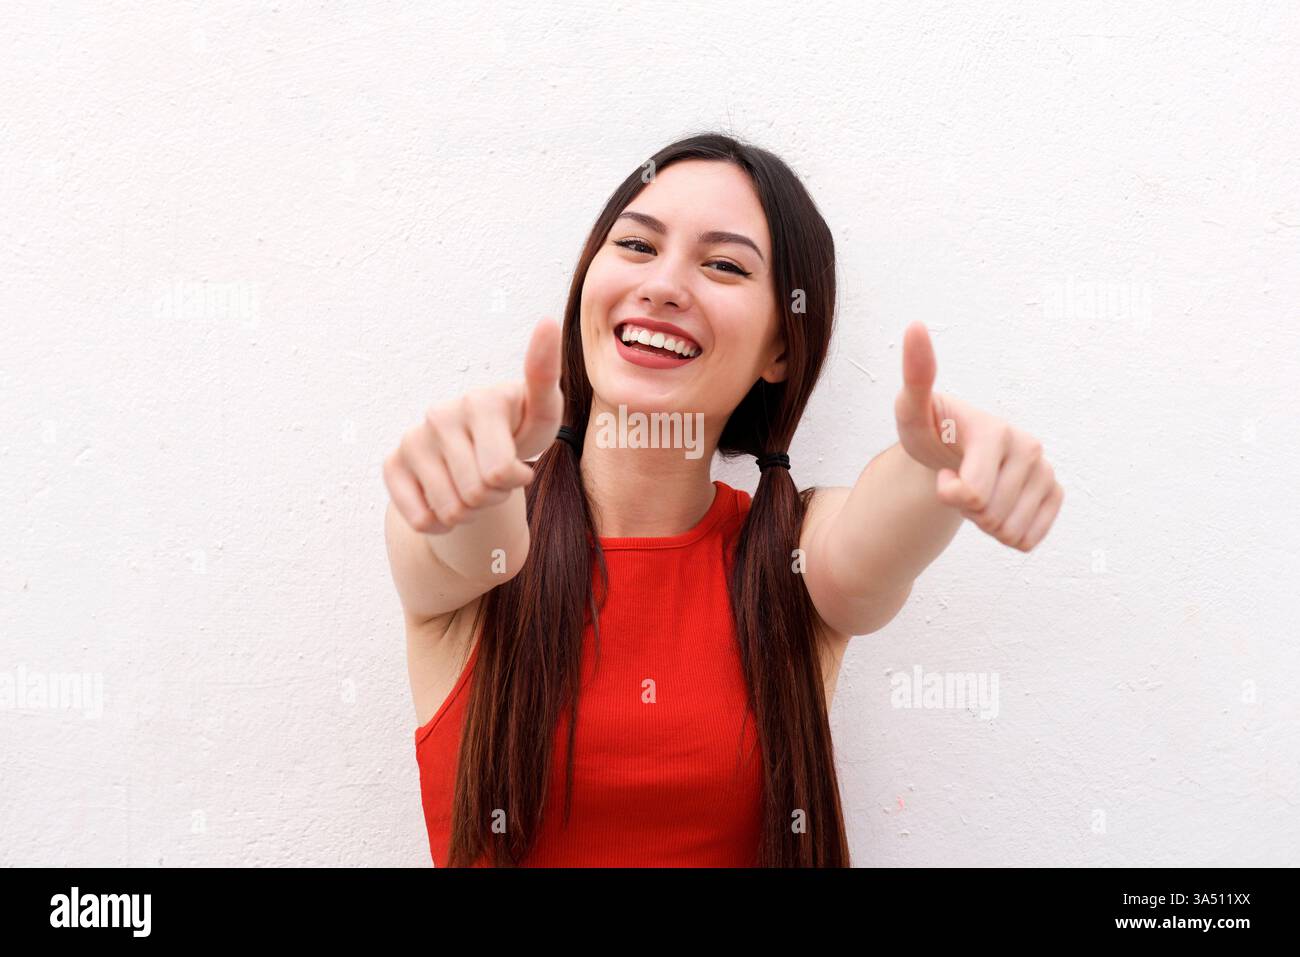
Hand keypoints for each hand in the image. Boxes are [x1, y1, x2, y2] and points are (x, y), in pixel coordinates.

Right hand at [383, 317, 564, 534]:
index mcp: (479, 402)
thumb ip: (545, 375)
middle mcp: (439, 415)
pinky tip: (450, 499)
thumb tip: (546, 321)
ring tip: (476, 484)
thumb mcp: (542, 410)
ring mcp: (413, 439)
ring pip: (450, 510)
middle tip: (497, 477)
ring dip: (471, 511)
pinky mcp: (393, 463)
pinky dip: (442, 523)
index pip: (500, 473)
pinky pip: (422, 519)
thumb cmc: (518, 427)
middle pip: (476, 495)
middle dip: (495, 496)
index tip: (520, 464)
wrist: (481, 447)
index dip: (514, 481)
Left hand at [893, 321, 1062, 551]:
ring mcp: (1045, 471)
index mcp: (996, 432)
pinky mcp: (1054, 493)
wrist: (953, 448)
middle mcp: (1029, 448)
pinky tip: (997, 503)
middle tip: (959, 479)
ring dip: (985, 521)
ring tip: (977, 488)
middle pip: (990, 516)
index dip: (949, 493)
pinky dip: (1006, 533)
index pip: (971, 494)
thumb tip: (915, 327)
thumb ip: (915, 377)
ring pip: (1009, 531)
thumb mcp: (912, 409)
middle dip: (966, 509)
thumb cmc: (931, 430)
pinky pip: (1029, 539)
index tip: (944, 471)